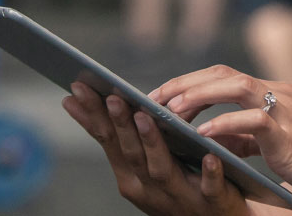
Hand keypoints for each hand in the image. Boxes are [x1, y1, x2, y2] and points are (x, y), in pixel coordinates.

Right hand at [63, 83, 247, 215]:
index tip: (78, 88)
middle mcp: (151, 189)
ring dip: (152, 142)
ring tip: (144, 116)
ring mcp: (181, 197)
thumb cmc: (176, 190)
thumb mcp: (142, 166)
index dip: (93, 116)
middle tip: (111, 97)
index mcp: (132, 178)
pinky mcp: (212, 203)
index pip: (108, 142)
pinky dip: (209, 173)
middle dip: (120, 125)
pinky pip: (210, 188)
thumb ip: (123, 140)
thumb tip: (93, 100)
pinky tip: (210, 157)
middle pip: (131, 153)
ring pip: (162, 169)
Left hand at [151, 65, 291, 209]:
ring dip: (197, 96)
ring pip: (234, 86)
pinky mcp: (290, 132)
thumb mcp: (276, 145)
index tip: (162, 95)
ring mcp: (286, 109)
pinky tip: (202, 135)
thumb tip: (211, 133)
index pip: (225, 76)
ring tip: (169, 110)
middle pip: (223, 73)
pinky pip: (251, 120)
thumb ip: (247, 134)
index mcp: (275, 94)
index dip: (191, 82)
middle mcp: (279, 93)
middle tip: (153, 97)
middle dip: (184, 83)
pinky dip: (223, 124)